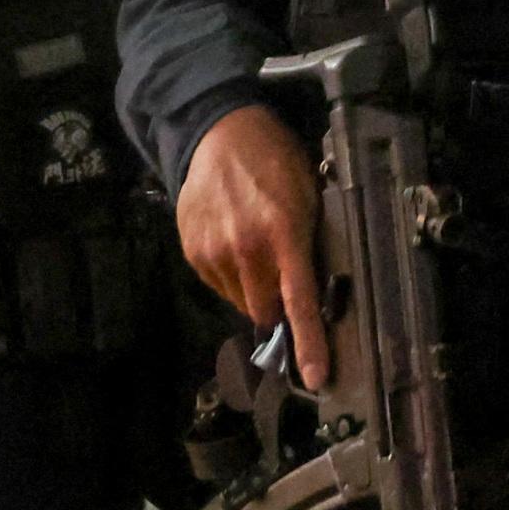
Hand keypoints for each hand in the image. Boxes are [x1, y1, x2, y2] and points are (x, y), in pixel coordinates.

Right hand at [175, 104, 325, 386]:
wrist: (218, 132)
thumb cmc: (273, 160)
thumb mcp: (307, 195)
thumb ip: (308, 243)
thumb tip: (314, 289)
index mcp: (283, 234)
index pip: (299, 303)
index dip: (309, 345)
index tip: (316, 377)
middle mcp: (246, 249)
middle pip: (264, 311)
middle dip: (276, 305)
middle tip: (281, 276)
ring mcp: (214, 251)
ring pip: (239, 300)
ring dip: (251, 288)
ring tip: (253, 247)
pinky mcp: (192, 250)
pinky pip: (217, 283)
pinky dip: (229, 274)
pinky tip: (232, 241)